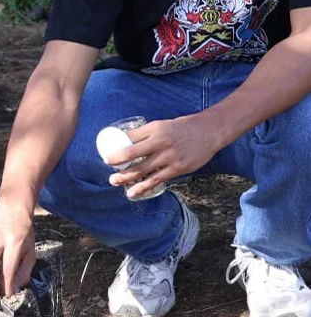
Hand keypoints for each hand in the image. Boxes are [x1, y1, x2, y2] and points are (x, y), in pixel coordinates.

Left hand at [106, 113, 220, 199]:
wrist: (208, 132)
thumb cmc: (182, 128)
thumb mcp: (162, 125)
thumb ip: (146, 133)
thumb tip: (127, 141)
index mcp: (155, 128)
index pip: (130, 137)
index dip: (118, 145)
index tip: (107, 153)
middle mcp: (161, 142)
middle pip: (133, 154)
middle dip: (118, 163)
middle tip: (107, 167)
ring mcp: (169, 157)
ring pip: (143, 170)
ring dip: (127, 178)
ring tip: (114, 182)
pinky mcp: (177, 169)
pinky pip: (157, 180)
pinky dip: (143, 187)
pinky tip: (133, 192)